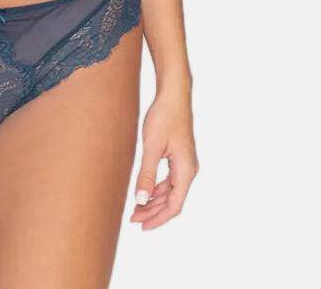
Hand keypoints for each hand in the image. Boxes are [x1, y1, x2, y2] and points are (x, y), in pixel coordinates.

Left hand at [129, 87, 197, 229]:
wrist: (173, 94)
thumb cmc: (164, 117)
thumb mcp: (152, 146)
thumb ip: (147, 174)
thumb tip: (141, 201)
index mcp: (186, 171)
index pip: (174, 206)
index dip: (158, 219)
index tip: (141, 226)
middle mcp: (189, 170)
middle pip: (172, 201)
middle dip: (153, 212)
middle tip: (132, 218)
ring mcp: (184, 163)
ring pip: (170, 191)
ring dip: (154, 201)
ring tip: (135, 208)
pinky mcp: (178, 156)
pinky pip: (169, 180)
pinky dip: (156, 188)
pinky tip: (143, 190)